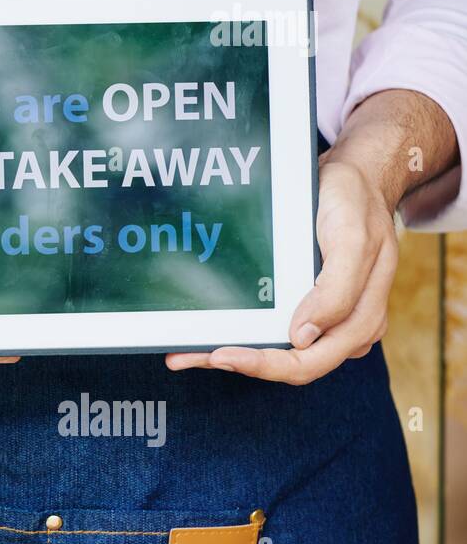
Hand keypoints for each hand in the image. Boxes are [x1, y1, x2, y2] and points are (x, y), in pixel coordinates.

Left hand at [167, 159, 396, 383]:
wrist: (357, 178)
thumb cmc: (356, 205)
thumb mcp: (353, 240)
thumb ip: (337, 291)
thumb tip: (302, 337)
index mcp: (360, 321)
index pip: (308, 362)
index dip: (264, 365)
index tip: (221, 355)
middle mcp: (342, 328)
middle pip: (287, 364)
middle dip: (237, 362)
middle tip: (185, 357)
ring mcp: (325, 318)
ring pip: (276, 351)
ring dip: (231, 353)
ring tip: (183, 352)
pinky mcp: (306, 304)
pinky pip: (273, 328)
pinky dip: (241, 333)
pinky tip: (206, 332)